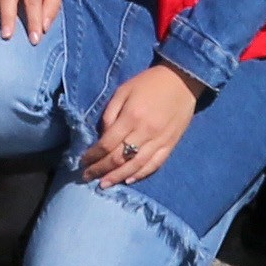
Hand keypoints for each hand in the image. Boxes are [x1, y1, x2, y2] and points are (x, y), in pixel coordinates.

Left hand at [84, 62, 200, 188]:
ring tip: (104, 184)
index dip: (93, 156)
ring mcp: (160, 141)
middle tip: (87, 177)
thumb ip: (110, 113)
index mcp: (131, 117)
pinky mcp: (171, 145)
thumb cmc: (148, 83)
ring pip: (136, 166)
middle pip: (120, 158)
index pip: (107, 144)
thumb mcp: (123, 91)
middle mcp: (145, 132)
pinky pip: (155, 164)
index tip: (83, 162)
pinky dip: (141, 174)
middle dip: (101, 169)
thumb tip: (102, 136)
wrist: (182, 80)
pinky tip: (129, 180)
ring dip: (118, 177)